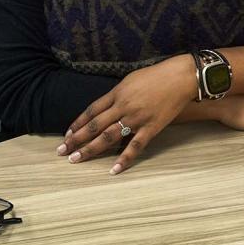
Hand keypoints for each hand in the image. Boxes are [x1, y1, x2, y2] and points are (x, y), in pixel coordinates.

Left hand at [56, 54, 194, 174]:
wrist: (181, 77)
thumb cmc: (157, 75)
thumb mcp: (131, 79)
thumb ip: (118, 93)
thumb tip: (106, 105)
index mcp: (117, 93)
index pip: (91, 111)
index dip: (78, 123)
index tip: (67, 134)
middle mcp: (123, 107)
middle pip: (95, 126)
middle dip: (76, 139)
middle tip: (62, 151)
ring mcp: (136, 118)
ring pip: (109, 137)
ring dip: (91, 149)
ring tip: (76, 159)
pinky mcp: (151, 128)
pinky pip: (135, 146)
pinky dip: (124, 159)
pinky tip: (113, 170)